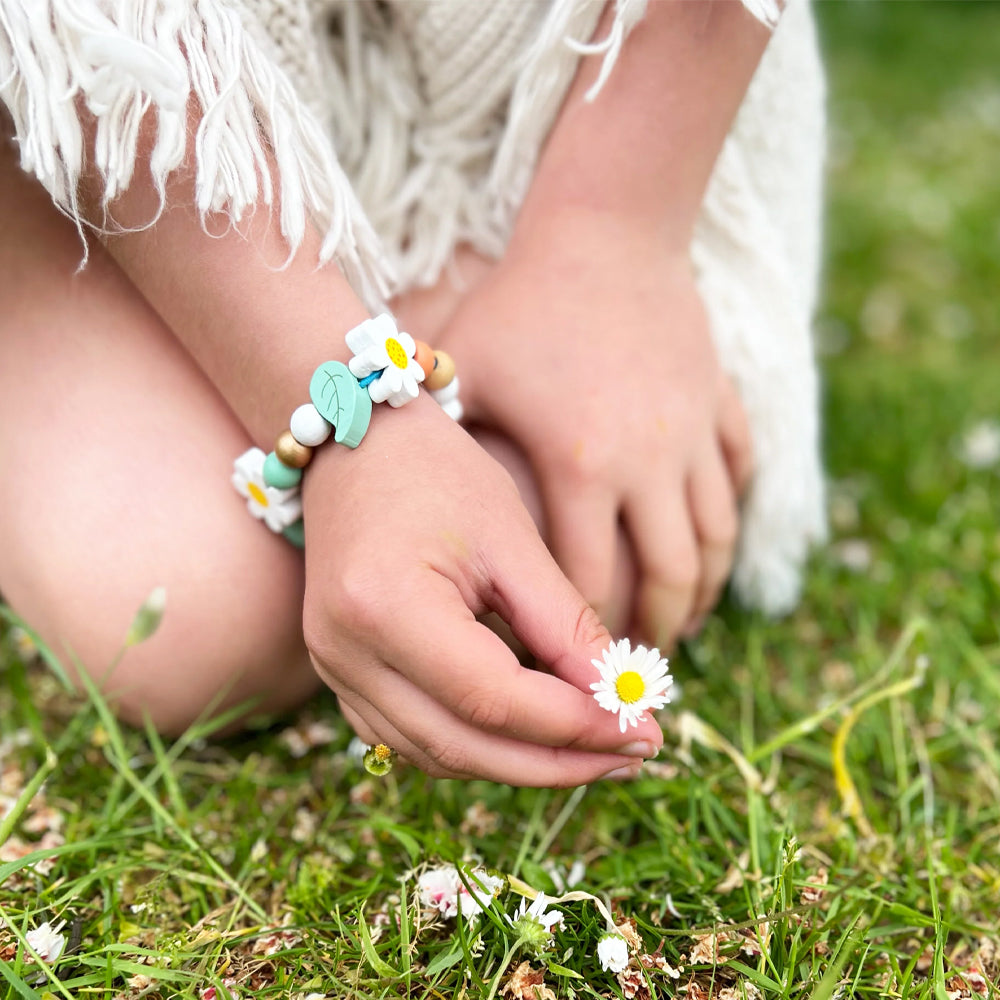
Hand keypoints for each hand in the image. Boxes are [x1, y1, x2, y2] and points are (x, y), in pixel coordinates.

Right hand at [299, 393, 663, 784]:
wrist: (356, 446)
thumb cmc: (437, 472)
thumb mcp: (511, 538)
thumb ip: (564, 626)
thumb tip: (621, 700)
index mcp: (386, 605)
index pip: (496, 699)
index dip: (577, 726)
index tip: (645, 729)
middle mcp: (345, 652)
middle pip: (465, 746)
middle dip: (558, 763)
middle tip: (633, 751)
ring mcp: (334, 669)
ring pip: (440, 755)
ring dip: (521, 764)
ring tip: (595, 748)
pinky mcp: (340, 675)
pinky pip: (414, 739)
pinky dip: (479, 747)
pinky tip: (533, 735)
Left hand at [436, 210, 752, 646]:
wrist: (604, 228)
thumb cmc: (522, 304)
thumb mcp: (469, 374)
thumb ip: (450, 451)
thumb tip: (414, 515)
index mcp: (583, 465)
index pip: (592, 582)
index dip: (586, 638)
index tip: (575, 670)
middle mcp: (651, 460)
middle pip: (671, 577)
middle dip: (656, 631)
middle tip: (637, 667)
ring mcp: (696, 432)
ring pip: (716, 539)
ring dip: (701, 591)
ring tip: (677, 622)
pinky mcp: (720, 404)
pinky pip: (740, 478)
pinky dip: (728, 521)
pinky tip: (707, 545)